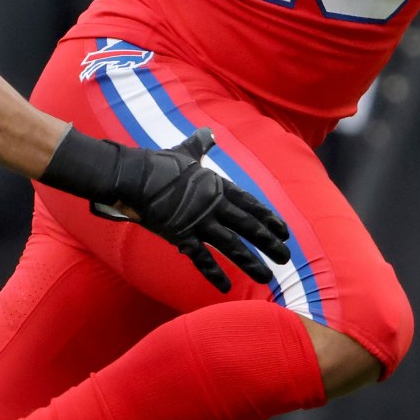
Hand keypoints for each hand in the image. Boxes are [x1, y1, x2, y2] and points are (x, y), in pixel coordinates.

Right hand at [42, 128, 290, 290]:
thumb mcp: (184, 151)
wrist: (133, 177)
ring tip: (266, 277)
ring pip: (231, 246)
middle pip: (248, 227)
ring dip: (250, 262)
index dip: (269, 219)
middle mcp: (213, 206)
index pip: (251, 204)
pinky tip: (227, 288)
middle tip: (286, 258)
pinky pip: (201, 258)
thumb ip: (199, 144)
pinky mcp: (181, 236)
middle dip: (269, 243)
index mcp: (217, 186)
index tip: (285, 232)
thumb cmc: (158, 163)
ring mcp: (198, 222)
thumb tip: (207, 131)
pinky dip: (214, 274)